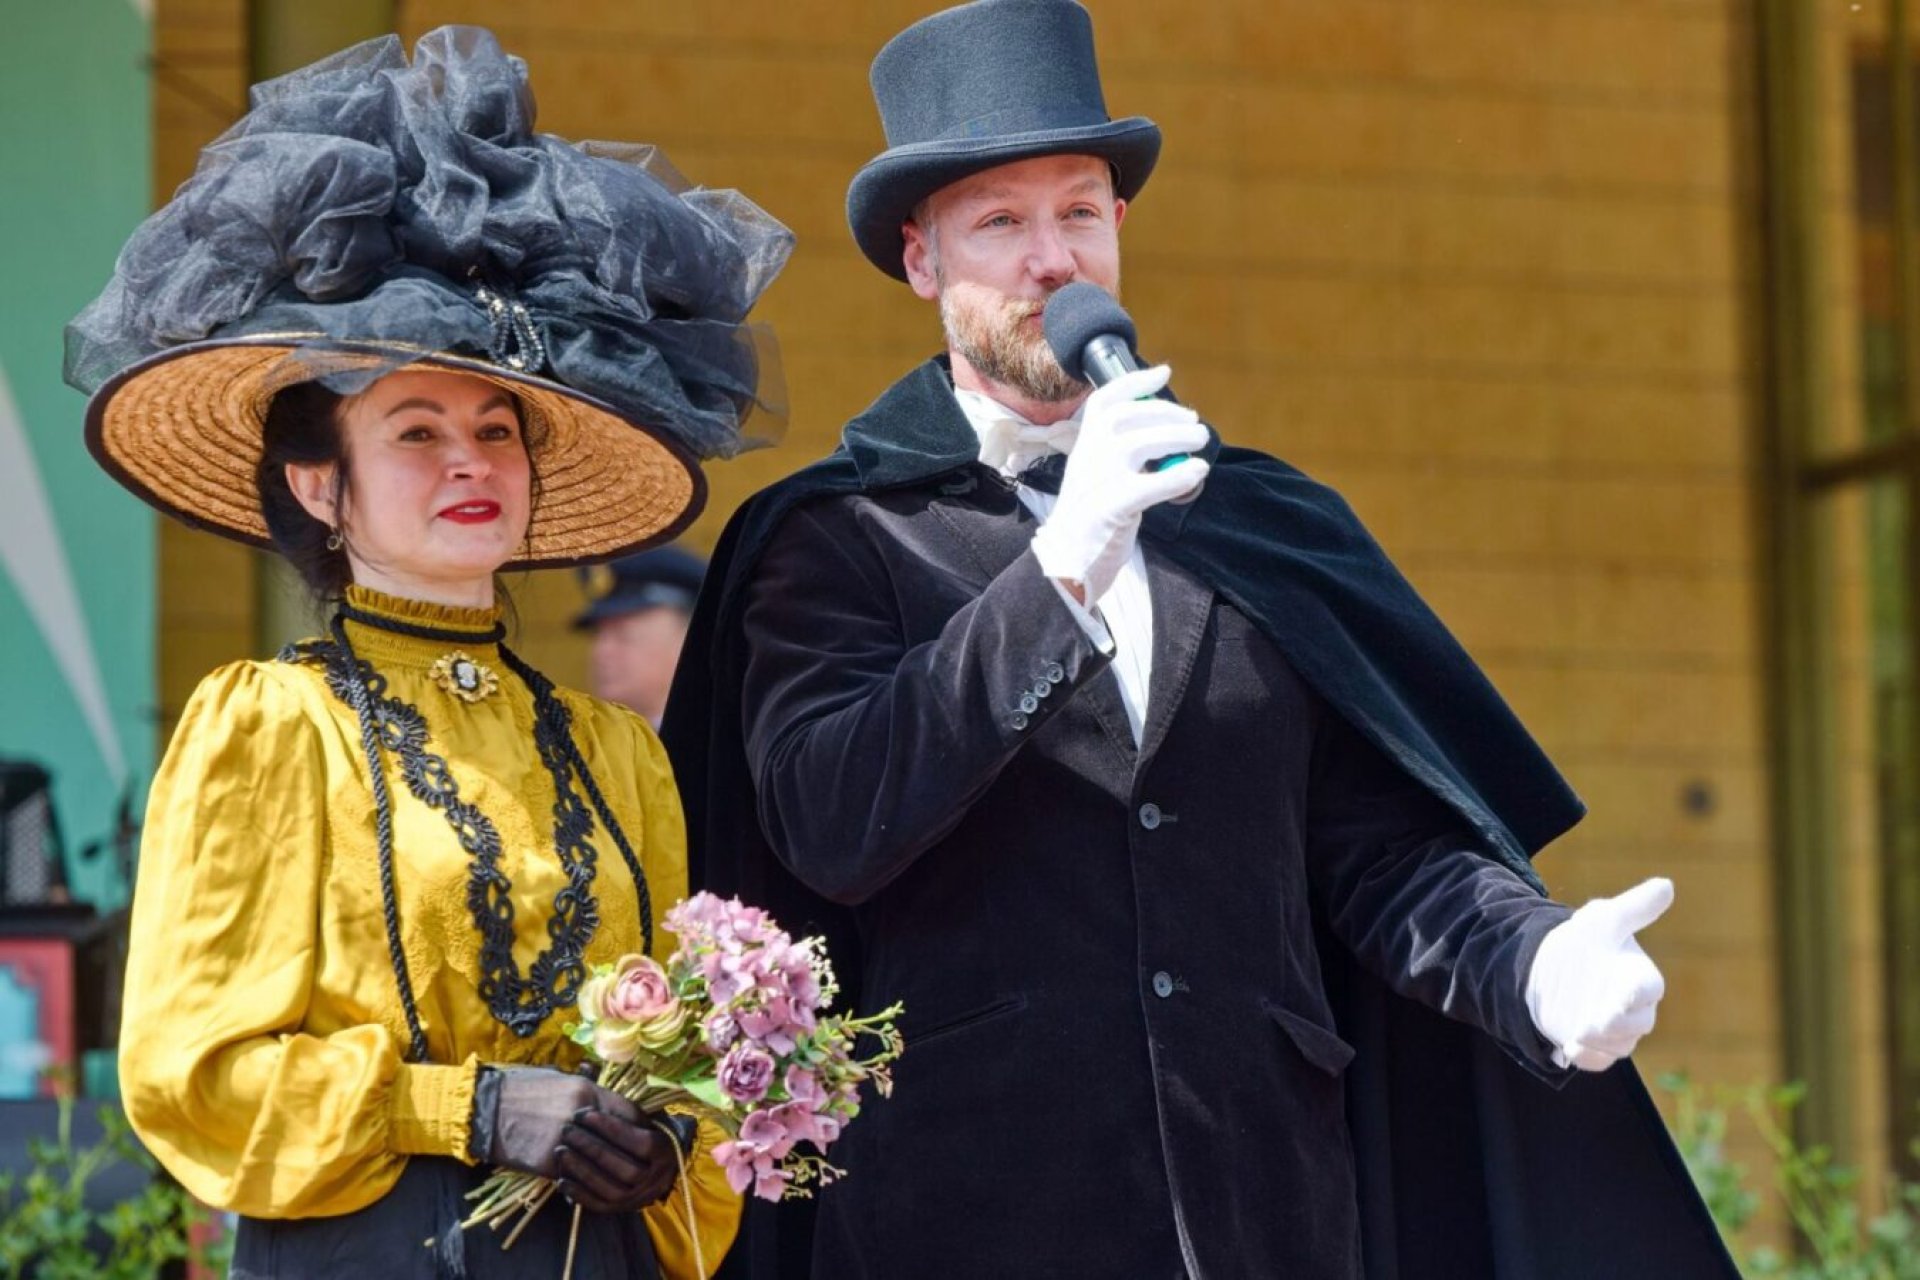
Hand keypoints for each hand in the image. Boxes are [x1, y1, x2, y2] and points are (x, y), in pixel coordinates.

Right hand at [486, 1066, 639, 1179]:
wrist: (486, 1109)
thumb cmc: (522, 1088)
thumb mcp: (560, 1079)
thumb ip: (587, 1090)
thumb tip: (608, 1104)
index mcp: (586, 1091)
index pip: (628, 1112)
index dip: (640, 1124)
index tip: (646, 1132)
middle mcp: (580, 1116)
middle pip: (620, 1139)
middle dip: (632, 1151)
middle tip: (642, 1159)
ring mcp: (565, 1141)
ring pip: (602, 1161)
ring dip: (612, 1168)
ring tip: (623, 1174)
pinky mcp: (549, 1162)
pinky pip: (576, 1174)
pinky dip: (585, 1179)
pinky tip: (592, 1181)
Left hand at [554, 1109, 683, 1212]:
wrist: (650, 1165)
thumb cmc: (638, 1132)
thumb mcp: (639, 1119)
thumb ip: (624, 1113)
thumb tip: (594, 1100)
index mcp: (666, 1153)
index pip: (642, 1143)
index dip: (613, 1129)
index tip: (585, 1114)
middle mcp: (656, 1180)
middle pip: (627, 1169)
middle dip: (593, 1148)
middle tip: (567, 1130)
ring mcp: (638, 1199)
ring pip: (612, 1190)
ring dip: (583, 1171)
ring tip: (560, 1151)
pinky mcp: (619, 1210)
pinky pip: (598, 1206)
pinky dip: (579, 1194)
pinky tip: (561, 1179)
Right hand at [1029, 365, 1208, 605]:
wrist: (1066, 563)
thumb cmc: (1090, 520)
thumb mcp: (1098, 477)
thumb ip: (1122, 454)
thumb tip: (1169, 433)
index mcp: (1085, 447)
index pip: (1104, 402)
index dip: (1134, 383)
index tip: (1163, 373)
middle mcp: (1088, 458)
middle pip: (1126, 418)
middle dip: (1165, 413)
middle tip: (1194, 422)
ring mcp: (1097, 482)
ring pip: (1138, 444)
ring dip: (1175, 438)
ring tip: (1200, 443)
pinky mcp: (1109, 509)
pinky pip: (1147, 486)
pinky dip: (1177, 476)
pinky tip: (1197, 472)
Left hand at [1525, 877, 1672, 1071]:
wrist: (1551, 968)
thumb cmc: (1586, 941)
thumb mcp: (1603, 919)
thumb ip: (1634, 907)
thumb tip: (1666, 885)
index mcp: (1640, 976)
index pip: (1649, 989)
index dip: (1638, 993)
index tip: (1624, 992)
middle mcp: (1634, 1009)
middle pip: (1637, 1024)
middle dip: (1616, 1024)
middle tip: (1592, 1022)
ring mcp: (1615, 1031)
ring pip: (1618, 1045)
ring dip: (1598, 1042)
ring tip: (1577, 1034)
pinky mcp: (1595, 1047)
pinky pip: (1597, 1060)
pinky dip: (1586, 1058)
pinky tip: (1570, 1048)